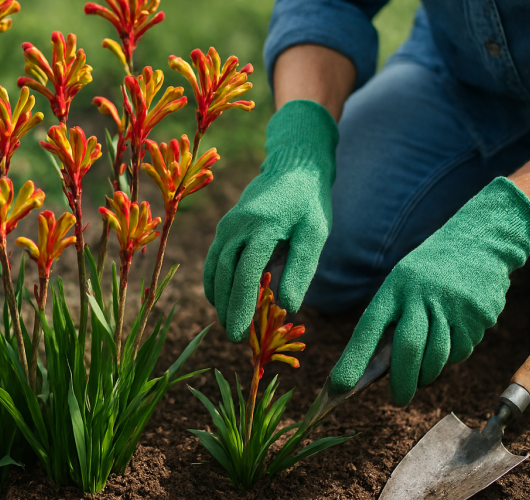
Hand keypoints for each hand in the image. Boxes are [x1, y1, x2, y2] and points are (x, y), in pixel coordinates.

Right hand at [204, 100, 337, 341]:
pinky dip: (215, 281)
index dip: (240, 307)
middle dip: (227, 308)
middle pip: (226, 274)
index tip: (240, 334)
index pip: (245, 274)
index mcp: (262, 226)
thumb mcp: (315, 234)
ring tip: (228, 322)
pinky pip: (214, 258)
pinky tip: (221, 300)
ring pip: (215, 268)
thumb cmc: (309, 203)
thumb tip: (289, 306)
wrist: (293, 166)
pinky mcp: (225, 226)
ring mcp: (228, 224)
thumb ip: (302, 269)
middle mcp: (238, 225)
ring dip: (219, 297)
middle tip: (235, 336)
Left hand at [330, 177, 529, 404]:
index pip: (368, 327)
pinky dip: (452, 355)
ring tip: (424, 372)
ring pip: (438, 357)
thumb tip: (377, 370)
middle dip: (402, 381)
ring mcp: (453, 305)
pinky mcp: (479, 316)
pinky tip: (452, 337)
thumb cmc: (429, 271)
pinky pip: (461, 351)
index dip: (353, 359)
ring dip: (428, 373)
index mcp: (395, 286)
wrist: (481, 241)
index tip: (338, 387)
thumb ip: (391, 320)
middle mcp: (423, 294)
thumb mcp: (403, 283)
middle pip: (409, 348)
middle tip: (398, 399)